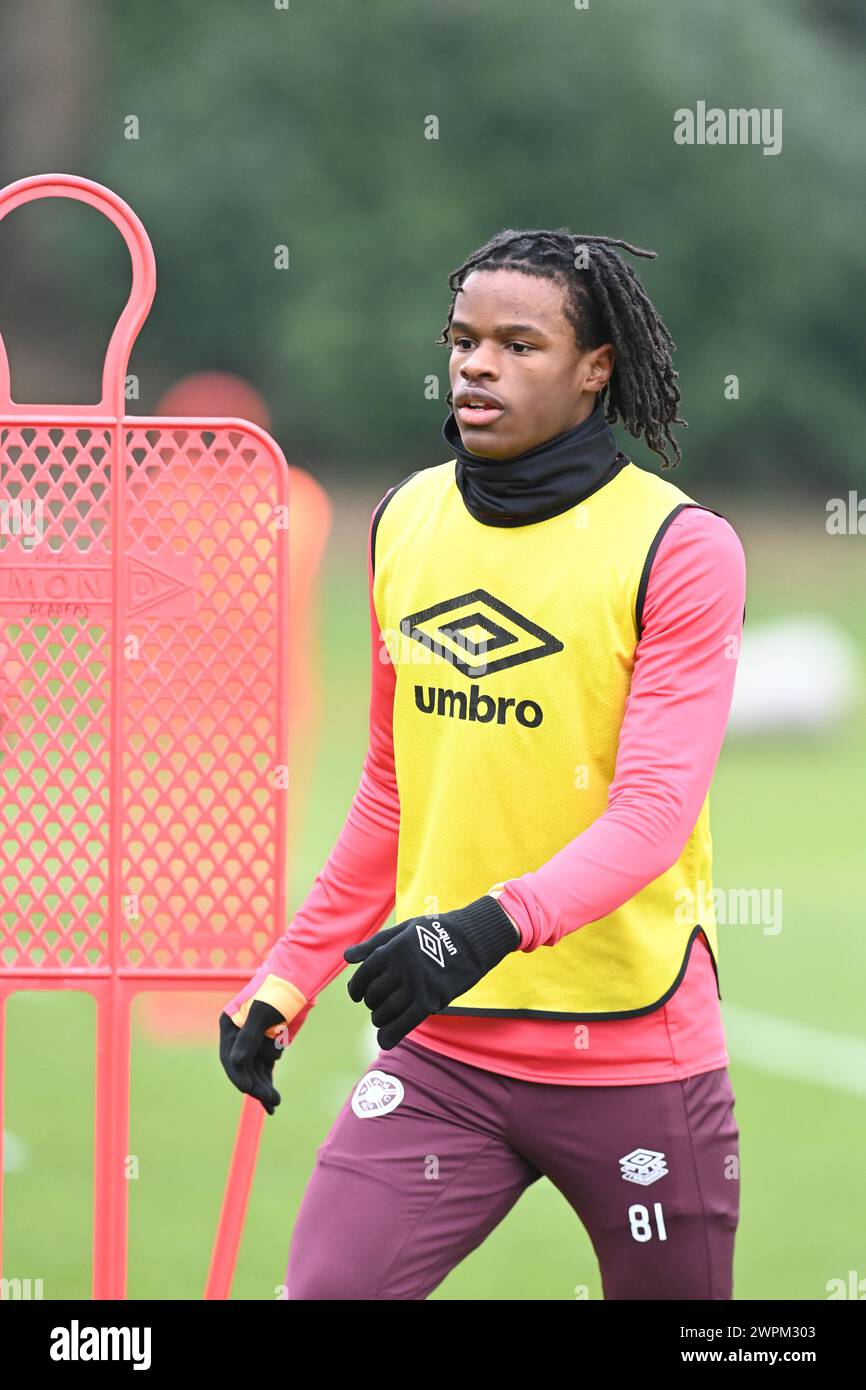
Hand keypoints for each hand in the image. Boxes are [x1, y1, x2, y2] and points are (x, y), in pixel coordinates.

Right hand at [219, 1000, 287, 1114]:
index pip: (229, 1057)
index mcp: (230, 1026)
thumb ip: (249, 1037)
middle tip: (269, 1099)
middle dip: (255, 1085)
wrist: (299, 983)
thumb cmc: (277, 991)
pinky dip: (268, 1083)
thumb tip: (236, 1062)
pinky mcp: (267, 1047)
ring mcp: (253, 1043)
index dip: (238, 1075)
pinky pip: (265, 1070)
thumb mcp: (262, 1012)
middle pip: (243, 1068)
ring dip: (263, 1088)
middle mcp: (238, 1037)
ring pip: (255, 1072)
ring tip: (274, 1103)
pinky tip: (272, 1101)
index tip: (248, 1089)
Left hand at [343, 895, 518, 1049]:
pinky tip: (384, 1040)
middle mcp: (401, 968)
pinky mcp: (431, 1000)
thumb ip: (374, 945)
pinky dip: (391, 1034)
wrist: (473, 939)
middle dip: (371, 1003)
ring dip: (380, 1018)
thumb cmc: (436, 932)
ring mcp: (416, 985)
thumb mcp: (403, 930)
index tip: (357, 996)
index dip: (356, 988)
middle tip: (377, 1004)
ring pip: (386, 1011)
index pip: (364, 974)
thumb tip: (346, 957)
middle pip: (374, 995)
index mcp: (392, 949)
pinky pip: (405, 1022)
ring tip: (382, 1017)